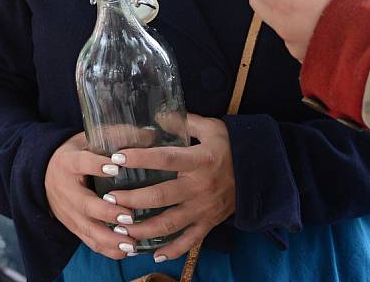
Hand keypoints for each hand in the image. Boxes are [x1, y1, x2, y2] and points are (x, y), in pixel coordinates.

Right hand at [45, 131, 136, 258]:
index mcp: (68, 162)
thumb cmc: (74, 153)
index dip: (97, 165)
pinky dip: (106, 249)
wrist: (43, 173)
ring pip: (88, 228)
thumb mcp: (87, 138)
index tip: (115, 167)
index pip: (82, 163)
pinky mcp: (72, 226)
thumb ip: (114, 136)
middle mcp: (66, 189)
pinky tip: (125, 251)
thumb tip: (150, 134)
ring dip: (110, 238)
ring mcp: (68, 211)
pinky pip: (88, 241)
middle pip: (85, 204)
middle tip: (130, 216)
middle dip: (108, 212)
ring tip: (132, 242)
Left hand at [102, 113, 234, 261]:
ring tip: (121, 229)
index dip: (141, 158)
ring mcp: (204, 208)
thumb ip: (184, 121)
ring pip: (170, 223)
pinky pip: (188, 241)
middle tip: (109, 200)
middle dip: (133, 199)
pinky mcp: (209, 223)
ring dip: (143, 229)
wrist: (260, 173)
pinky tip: (152, 254)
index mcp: (199, 160)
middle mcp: (199, 186)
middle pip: (161, 196)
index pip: (165, 159)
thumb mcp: (211, 127)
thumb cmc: (230, 147)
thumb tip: (157, 115)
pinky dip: (171, 250)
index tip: (117, 158)